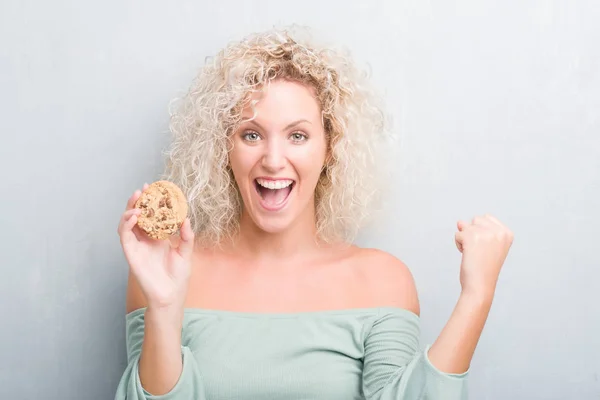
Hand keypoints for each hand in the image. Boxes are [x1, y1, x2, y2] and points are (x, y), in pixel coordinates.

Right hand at [117, 184, 194, 310]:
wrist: (171, 294)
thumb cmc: (178, 276)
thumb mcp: (186, 252)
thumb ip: (186, 236)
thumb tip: (186, 219)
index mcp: (158, 238)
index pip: (151, 216)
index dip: (151, 203)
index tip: (155, 189)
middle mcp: (145, 240)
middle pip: (137, 216)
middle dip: (138, 201)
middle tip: (143, 189)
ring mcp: (137, 246)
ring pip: (127, 223)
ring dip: (129, 210)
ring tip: (137, 200)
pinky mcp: (131, 253)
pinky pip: (124, 236)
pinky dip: (126, 224)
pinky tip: (134, 216)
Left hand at [455, 214, 513, 297]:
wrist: (480, 285)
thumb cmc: (484, 269)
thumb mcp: (488, 245)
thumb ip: (478, 229)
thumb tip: (460, 222)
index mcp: (507, 233)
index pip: (486, 218)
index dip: (481, 232)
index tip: (486, 248)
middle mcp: (499, 231)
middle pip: (476, 220)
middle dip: (472, 233)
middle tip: (479, 251)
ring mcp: (485, 233)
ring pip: (465, 225)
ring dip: (465, 238)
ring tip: (473, 253)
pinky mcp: (471, 237)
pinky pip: (458, 234)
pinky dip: (459, 244)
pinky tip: (467, 255)